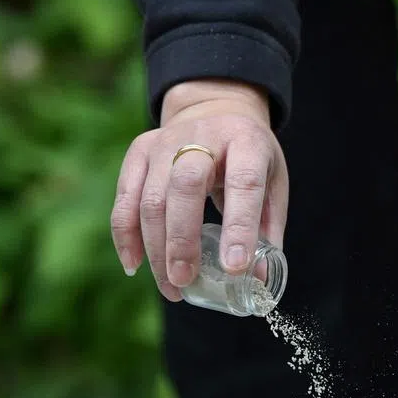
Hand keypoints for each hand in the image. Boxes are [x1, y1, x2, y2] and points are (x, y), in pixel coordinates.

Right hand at [110, 79, 288, 300]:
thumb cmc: (250, 156)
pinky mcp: (139, 151)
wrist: (215, 110)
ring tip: (171, 287)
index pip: (244, 183)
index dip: (240, 226)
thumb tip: (257, 279)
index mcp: (246, 142)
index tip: (236, 266)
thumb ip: (268, 229)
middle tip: (186, 280)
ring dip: (156, 248)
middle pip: (185, 186)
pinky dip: (126, 235)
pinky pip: (125, 198)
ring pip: (150, 197)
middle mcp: (203, 137)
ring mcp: (165, 141)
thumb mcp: (273, 182)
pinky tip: (134, 265)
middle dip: (182, 239)